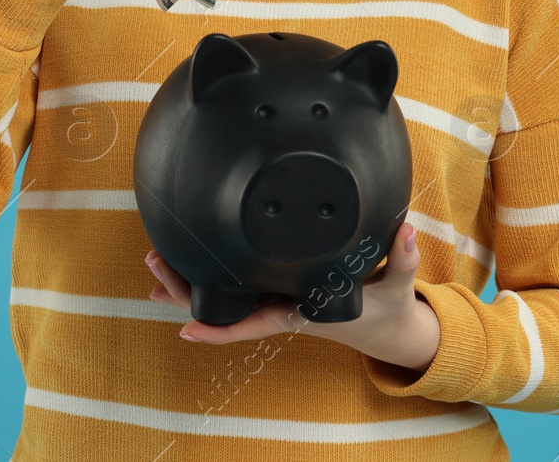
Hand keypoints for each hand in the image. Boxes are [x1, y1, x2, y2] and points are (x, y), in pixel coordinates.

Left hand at [145, 222, 440, 373]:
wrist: (388, 326)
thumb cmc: (387, 307)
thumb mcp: (398, 285)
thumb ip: (402, 257)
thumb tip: (406, 229)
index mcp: (302, 312)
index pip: (255, 323)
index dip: (220, 328)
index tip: (187, 328)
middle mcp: (281, 307)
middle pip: (223, 305)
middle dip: (186, 290)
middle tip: (154, 264)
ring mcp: (275, 297)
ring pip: (223, 295)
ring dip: (187, 282)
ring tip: (153, 262)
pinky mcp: (276, 287)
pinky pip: (234, 286)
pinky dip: (205, 278)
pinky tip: (179, 267)